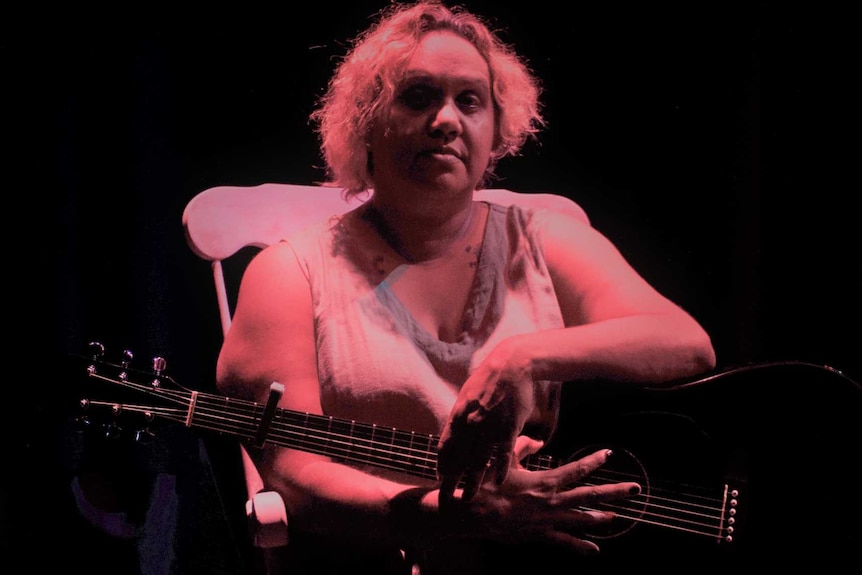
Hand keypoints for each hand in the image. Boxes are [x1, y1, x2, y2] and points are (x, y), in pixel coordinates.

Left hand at [437, 340, 534, 503]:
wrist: (511, 365)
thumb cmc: (488, 379)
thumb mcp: (466, 394)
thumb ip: (461, 416)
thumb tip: (455, 430)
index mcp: (457, 415)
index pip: (444, 446)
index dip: (441, 464)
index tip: (439, 478)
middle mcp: (470, 424)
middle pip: (457, 459)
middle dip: (449, 481)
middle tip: (444, 499)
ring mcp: (489, 428)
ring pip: (478, 462)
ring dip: (472, 483)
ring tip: (468, 499)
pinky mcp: (508, 429)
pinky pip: (502, 454)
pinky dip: (499, 470)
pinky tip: (496, 483)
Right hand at [444, 444, 640, 554]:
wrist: (471, 513)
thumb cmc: (487, 484)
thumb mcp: (505, 460)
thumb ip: (524, 448)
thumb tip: (539, 439)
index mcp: (545, 481)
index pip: (576, 469)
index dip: (594, 461)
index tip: (608, 454)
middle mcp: (552, 501)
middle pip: (590, 495)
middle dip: (614, 491)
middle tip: (635, 489)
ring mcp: (548, 520)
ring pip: (582, 519)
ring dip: (602, 517)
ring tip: (618, 516)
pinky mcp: (540, 535)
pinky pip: (565, 542)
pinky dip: (581, 546)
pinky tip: (595, 550)